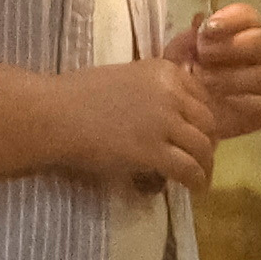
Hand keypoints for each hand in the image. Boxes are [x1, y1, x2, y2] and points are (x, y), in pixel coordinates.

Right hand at [56, 58, 219, 190]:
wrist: (51, 113)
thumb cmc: (78, 96)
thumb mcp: (126, 79)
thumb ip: (154, 92)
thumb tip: (173, 116)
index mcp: (164, 71)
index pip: (203, 97)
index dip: (204, 120)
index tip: (199, 134)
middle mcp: (171, 92)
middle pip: (208, 123)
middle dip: (209, 144)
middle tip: (201, 160)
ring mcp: (163, 121)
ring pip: (203, 148)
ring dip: (206, 167)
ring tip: (200, 179)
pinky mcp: (153, 149)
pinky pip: (188, 168)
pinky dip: (196, 181)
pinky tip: (193, 188)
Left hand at [170, 0, 260, 138]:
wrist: (179, 116)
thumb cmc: (182, 78)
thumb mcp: (177, 54)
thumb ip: (190, 37)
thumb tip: (201, 19)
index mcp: (242, 34)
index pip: (250, 17)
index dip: (233, 18)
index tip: (207, 28)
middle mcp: (260, 56)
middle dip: (232, 45)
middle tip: (204, 54)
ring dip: (232, 77)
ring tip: (204, 82)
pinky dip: (245, 104)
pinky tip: (222, 103)